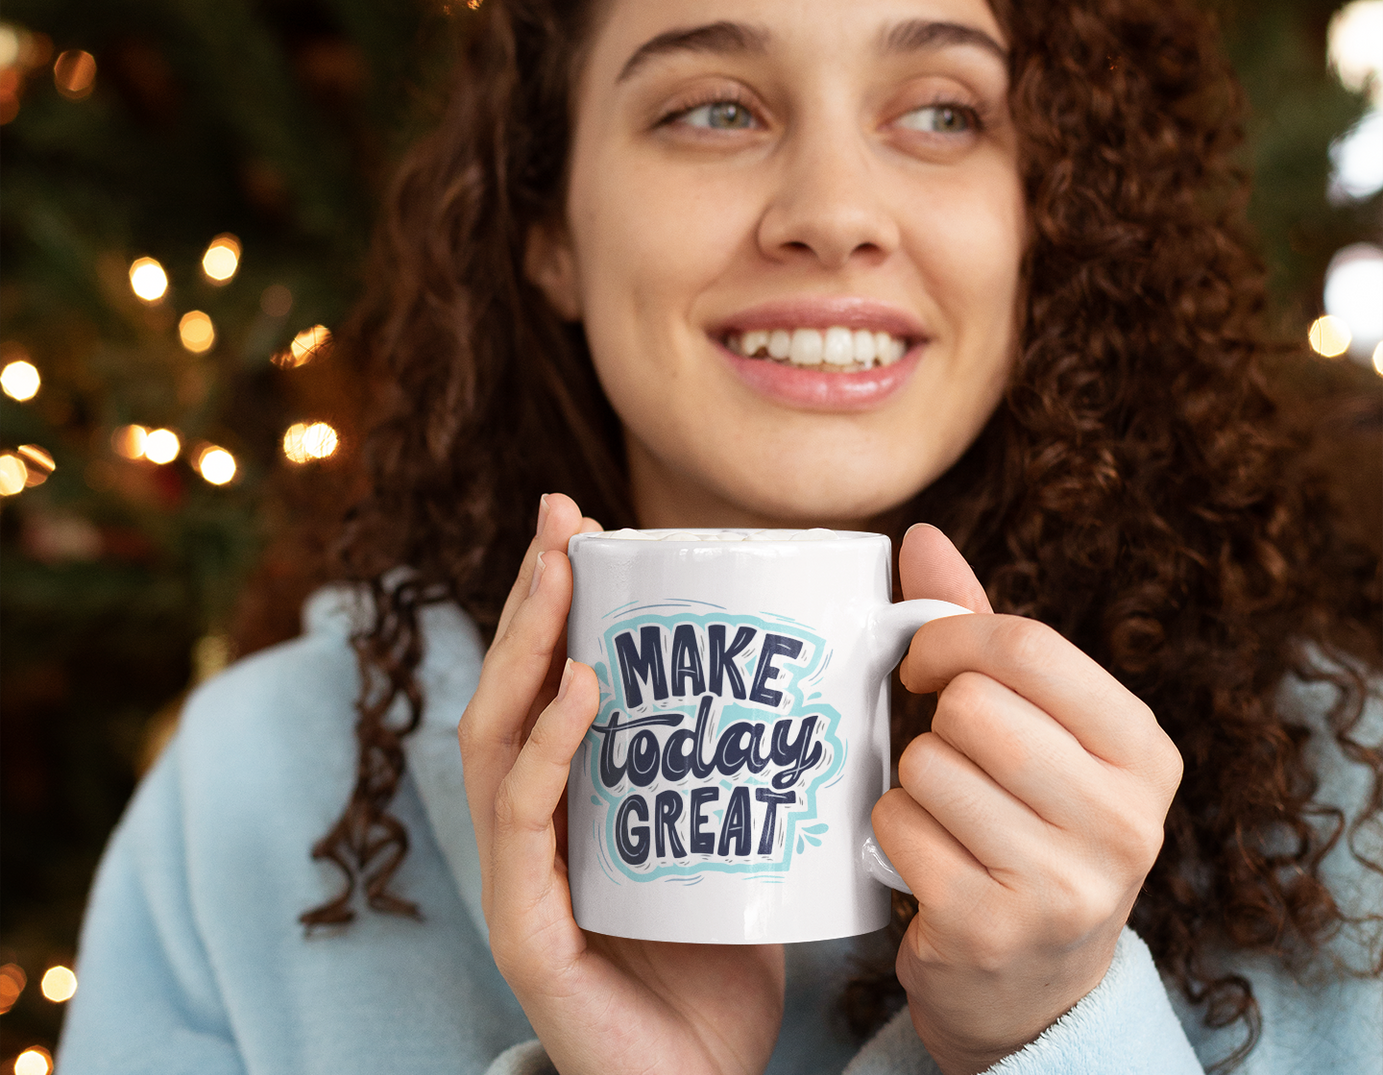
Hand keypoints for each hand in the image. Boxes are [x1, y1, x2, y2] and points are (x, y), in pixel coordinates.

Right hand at [458, 493, 784, 1074]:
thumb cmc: (728, 954)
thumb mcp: (741, 831)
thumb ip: (754, 759)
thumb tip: (826, 662)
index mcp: (575, 798)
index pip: (547, 680)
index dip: (557, 599)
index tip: (584, 520)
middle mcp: (535, 826)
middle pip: (511, 689)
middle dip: (532, 595)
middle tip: (560, 516)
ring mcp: (521, 877)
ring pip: (497, 740)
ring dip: (525, 647)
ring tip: (561, 576)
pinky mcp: (528, 930)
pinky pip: (523, 822)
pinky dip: (544, 747)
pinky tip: (577, 687)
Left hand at [873, 525, 1182, 1074]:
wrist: (1032, 986)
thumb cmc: (1024, 820)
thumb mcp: (1030, 724)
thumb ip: (979, 628)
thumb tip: (920, 533)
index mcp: (1142, 750)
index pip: (1029, 646)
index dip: (951, 638)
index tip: (924, 664)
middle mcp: (1123, 821)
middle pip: (972, 706)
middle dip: (936, 723)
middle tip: (950, 757)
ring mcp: (1063, 885)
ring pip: (926, 764)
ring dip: (913, 782)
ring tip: (949, 816)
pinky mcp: (991, 929)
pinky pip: (896, 825)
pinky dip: (891, 832)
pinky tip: (929, 861)